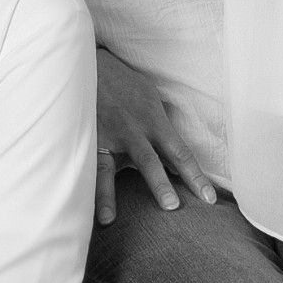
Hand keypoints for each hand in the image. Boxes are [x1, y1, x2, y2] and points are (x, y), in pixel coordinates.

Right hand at [95, 46, 215, 225]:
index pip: (180, 153)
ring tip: (109, 219)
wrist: (87, 64)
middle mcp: (132, 131)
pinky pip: (82, 165)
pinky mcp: (83, 139)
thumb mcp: (149, 95)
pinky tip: (74, 204)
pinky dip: (80, 185)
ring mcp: (105, 136)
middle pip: (150, 162)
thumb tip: (173, 147)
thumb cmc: (122, 81)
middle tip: (172, 207)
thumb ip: (161, 123)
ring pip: (108, 169)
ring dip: (108, 195)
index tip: (208, 198)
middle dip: (161, 186)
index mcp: (154, 121)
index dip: (195, 177)